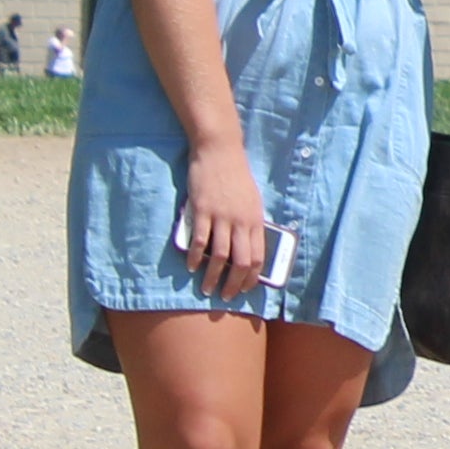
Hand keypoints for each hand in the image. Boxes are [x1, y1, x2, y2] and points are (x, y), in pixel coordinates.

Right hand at [174, 145, 275, 299]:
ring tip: (207, 289)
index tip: (245, 289)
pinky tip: (191, 266)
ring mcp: (220, 216)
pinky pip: (199, 240)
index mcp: (255, 219)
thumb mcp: (252, 200)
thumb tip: (249, 247)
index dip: (251, 277)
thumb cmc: (236, 176)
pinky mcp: (201, 210)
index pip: (258, 256)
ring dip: (213, 276)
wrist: (220, 151)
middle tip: (226, 297)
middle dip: (233, 284)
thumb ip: (250, 223)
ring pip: (219, 256)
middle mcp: (240, 221)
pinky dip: (194, 257)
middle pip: (241, 261)